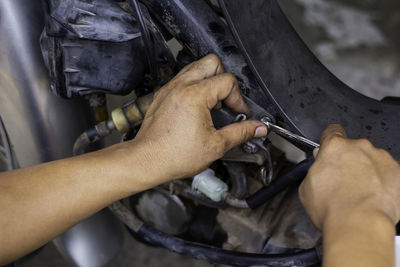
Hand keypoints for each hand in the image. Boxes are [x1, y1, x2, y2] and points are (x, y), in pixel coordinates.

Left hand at [131, 54, 267, 182]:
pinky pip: (183, 78)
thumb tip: (257, 128)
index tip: (240, 114)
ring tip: (212, 104)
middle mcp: (181, 86)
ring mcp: (170, 88)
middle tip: (226, 101)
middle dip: (224, 80)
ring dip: (209, 81)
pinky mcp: (163, 94)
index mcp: (195, 95)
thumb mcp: (215, 145)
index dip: (239, 99)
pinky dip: (194, 86)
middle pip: (212, 62)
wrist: (146, 160)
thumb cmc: (173, 155)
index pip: (228, 81)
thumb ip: (240, 133)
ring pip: (196, 67)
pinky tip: (197, 106)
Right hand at [299, 124, 399, 228]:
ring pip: (372, 161)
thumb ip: (314, 171)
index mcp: (335, 147)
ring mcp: (381, 159)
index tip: (329, 150)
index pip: (332, 131)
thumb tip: (319, 169)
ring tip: (359, 194)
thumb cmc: (333, 207)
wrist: (359, 224)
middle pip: (353, 149)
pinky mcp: (398, 173)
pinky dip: (383, 183)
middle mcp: (360, 147)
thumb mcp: (306, 188)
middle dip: (348, 161)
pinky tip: (374, 198)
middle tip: (342, 182)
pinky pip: (389, 174)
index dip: (329, 140)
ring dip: (367, 172)